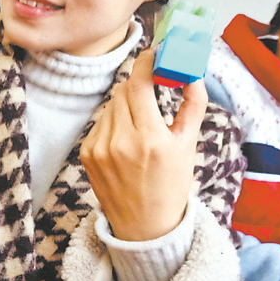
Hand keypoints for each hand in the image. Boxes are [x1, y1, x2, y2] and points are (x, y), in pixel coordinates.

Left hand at [80, 48, 207, 241]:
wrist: (145, 226)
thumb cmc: (171, 185)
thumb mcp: (189, 146)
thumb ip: (193, 105)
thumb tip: (192, 73)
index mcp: (150, 139)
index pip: (139, 83)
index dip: (146, 63)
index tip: (155, 55)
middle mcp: (121, 142)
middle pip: (123, 90)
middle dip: (139, 83)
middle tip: (154, 83)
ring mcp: (99, 149)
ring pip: (111, 104)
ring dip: (127, 103)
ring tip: (143, 120)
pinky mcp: (86, 154)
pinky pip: (101, 122)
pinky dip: (115, 121)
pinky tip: (127, 138)